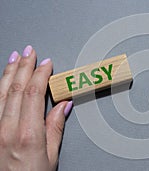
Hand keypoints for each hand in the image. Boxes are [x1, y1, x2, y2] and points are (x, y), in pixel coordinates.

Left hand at [0, 45, 72, 170]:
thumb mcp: (51, 155)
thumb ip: (56, 127)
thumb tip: (63, 105)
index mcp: (28, 134)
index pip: (34, 94)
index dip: (40, 75)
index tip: (46, 64)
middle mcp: (7, 129)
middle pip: (16, 89)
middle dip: (24, 66)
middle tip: (30, 52)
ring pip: (1, 93)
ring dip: (9, 72)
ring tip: (15, 58)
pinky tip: (3, 80)